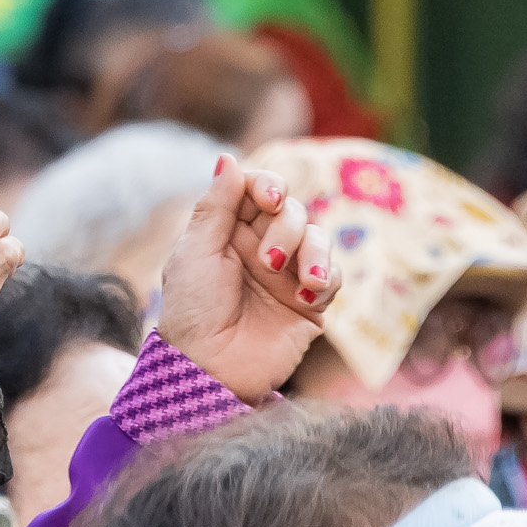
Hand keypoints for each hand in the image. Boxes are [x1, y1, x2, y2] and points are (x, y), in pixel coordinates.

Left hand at [155, 154, 336, 402]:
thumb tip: (229, 157)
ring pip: (319, 238)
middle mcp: (261, 246)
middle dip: (287, 226)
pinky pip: (333, 276)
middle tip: (268, 258)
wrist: (211, 369)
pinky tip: (305, 299)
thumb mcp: (196, 252)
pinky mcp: (310, 303)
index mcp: (229, 230)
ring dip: (313, 252)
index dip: (269, 186)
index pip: (259, 189)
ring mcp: (287, 274)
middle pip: (292, 210)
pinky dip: (325, 281)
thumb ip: (216, 206)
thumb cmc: (193, 310)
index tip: (268, 200)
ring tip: (301, 281)